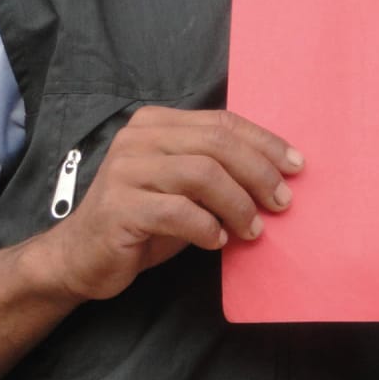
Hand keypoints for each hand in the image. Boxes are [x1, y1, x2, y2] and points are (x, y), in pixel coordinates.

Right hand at [31, 106, 302, 301]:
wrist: (81, 257)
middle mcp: (138, 138)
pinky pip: (178, 211)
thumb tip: (279, 175)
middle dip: (258, 173)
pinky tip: (217, 241)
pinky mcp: (118, 206)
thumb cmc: (144, 219)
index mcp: (157, 123)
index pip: (223, 123)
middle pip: (217, 145)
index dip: (265, 143)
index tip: (297, 166)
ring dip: (238, 204)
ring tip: (252, 229)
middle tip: (282, 203)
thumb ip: (218, 170)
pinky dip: (206, 227)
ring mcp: (124, 170)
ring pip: (202, 174)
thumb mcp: (185, 187)